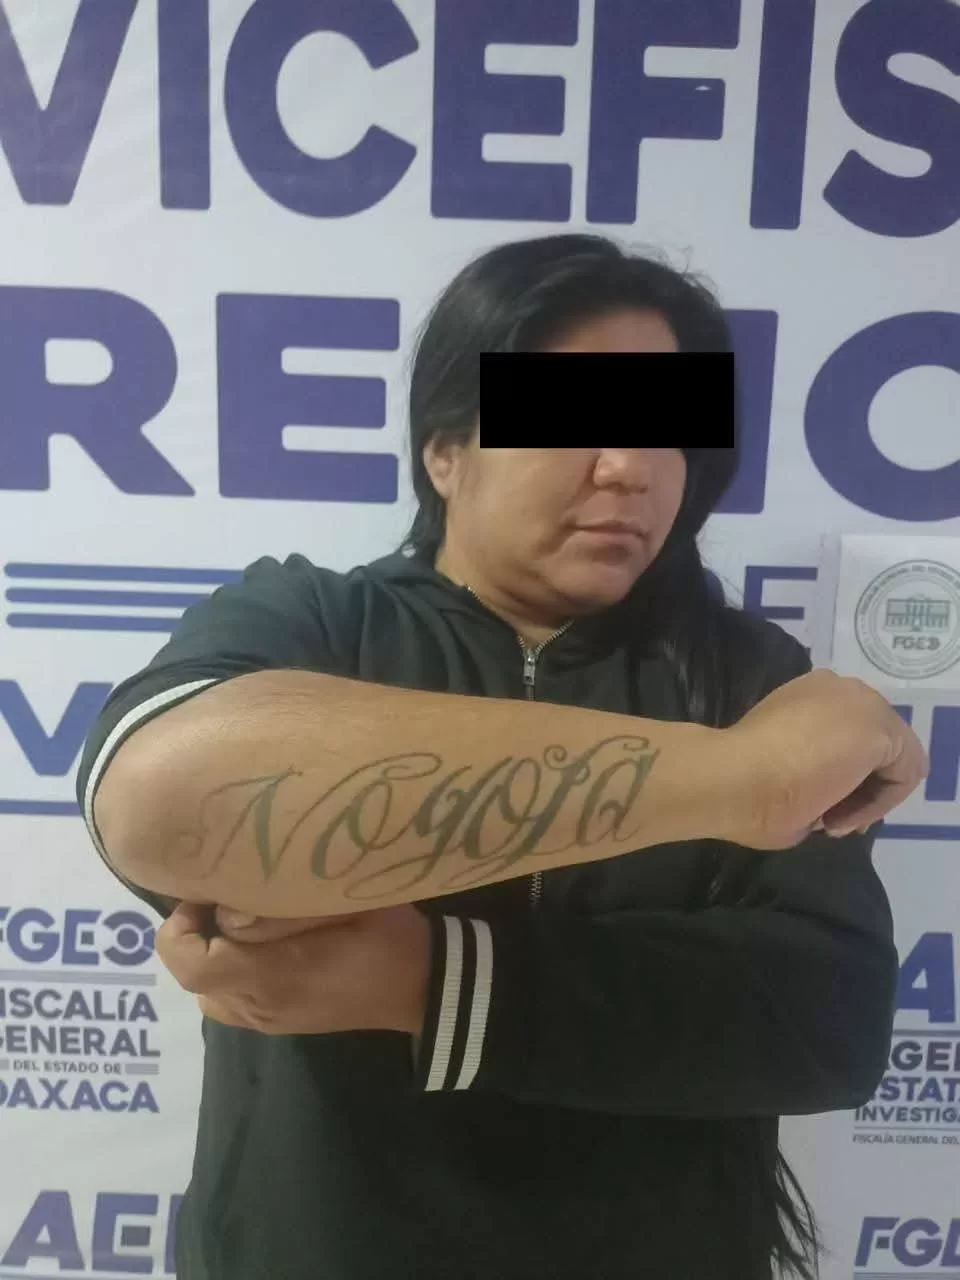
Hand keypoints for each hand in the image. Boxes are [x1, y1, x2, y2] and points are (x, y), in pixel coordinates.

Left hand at [154, 901, 431, 1039]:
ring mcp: (266, 1020)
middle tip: (222, 899)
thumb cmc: (387, 937)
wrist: (421, 987)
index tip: (203, 896)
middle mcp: (259, 1006)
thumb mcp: (343, 905)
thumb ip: (280, 911)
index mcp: (273, 978)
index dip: (181, 928)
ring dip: (208, 954)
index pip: (193, 964)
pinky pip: (227, 999)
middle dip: (194, 934)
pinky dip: (226, 971)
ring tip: (239, 922)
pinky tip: (256, 947)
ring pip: (206, 990)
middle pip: (191, 976)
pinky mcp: (276, 1022)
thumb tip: (229, 913)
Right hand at [718, 668, 927, 849]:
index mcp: (807, 694)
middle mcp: (838, 689)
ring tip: (830, 821)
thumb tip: (820, 800)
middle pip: (874, 745)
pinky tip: (839, 815)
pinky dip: (878, 803)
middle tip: (829, 819)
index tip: (813, 808)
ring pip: (893, 759)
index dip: (837, 779)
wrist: (729, 779)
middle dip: (857, 786)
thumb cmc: (738, 782)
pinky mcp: (880, 730)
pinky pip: (903, 775)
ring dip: (867, 796)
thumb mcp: (775, 767)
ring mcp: (861, 704)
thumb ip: (806, 769)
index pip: (844, 736)